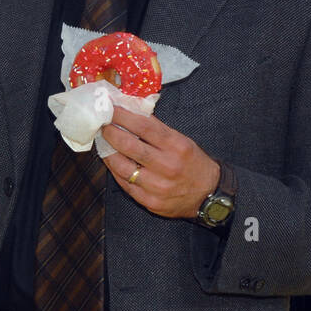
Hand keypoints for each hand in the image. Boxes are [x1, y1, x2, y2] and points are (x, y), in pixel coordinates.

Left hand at [100, 106, 220, 218]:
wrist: (209, 195)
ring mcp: (158, 186)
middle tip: (101, 125)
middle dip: (111, 133)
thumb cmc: (193, 163)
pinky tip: (111, 162)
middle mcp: (167, 166)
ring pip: (122, 167)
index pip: (144, 127)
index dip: (123, 116)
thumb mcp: (182, 141)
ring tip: (103, 143)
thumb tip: (132, 113)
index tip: (110, 109)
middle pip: (130, 146)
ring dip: (108, 153)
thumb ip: (157, 129)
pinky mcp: (150, 201)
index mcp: (177, 146)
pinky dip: (115, 171)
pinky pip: (125, 184)